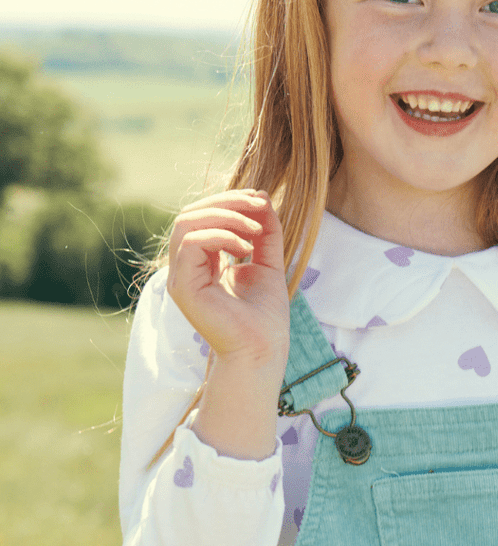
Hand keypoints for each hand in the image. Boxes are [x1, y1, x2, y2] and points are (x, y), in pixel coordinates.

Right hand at [166, 189, 289, 367]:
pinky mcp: (183, 288)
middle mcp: (186, 268)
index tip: (260, 200)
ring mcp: (180, 278)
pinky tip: (246, 248)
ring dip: (226, 216)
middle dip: (226, 202)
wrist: (263, 349)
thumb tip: (261, 196)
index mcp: (202, 261)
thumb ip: (266, 231)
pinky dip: (222, 236)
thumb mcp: (269, 261)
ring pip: (187, 224)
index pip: (202, 216)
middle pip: (190, 214)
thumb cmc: (265, 315)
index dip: (229, 200)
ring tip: (255, 230)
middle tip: (258, 205)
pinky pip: (192, 244)